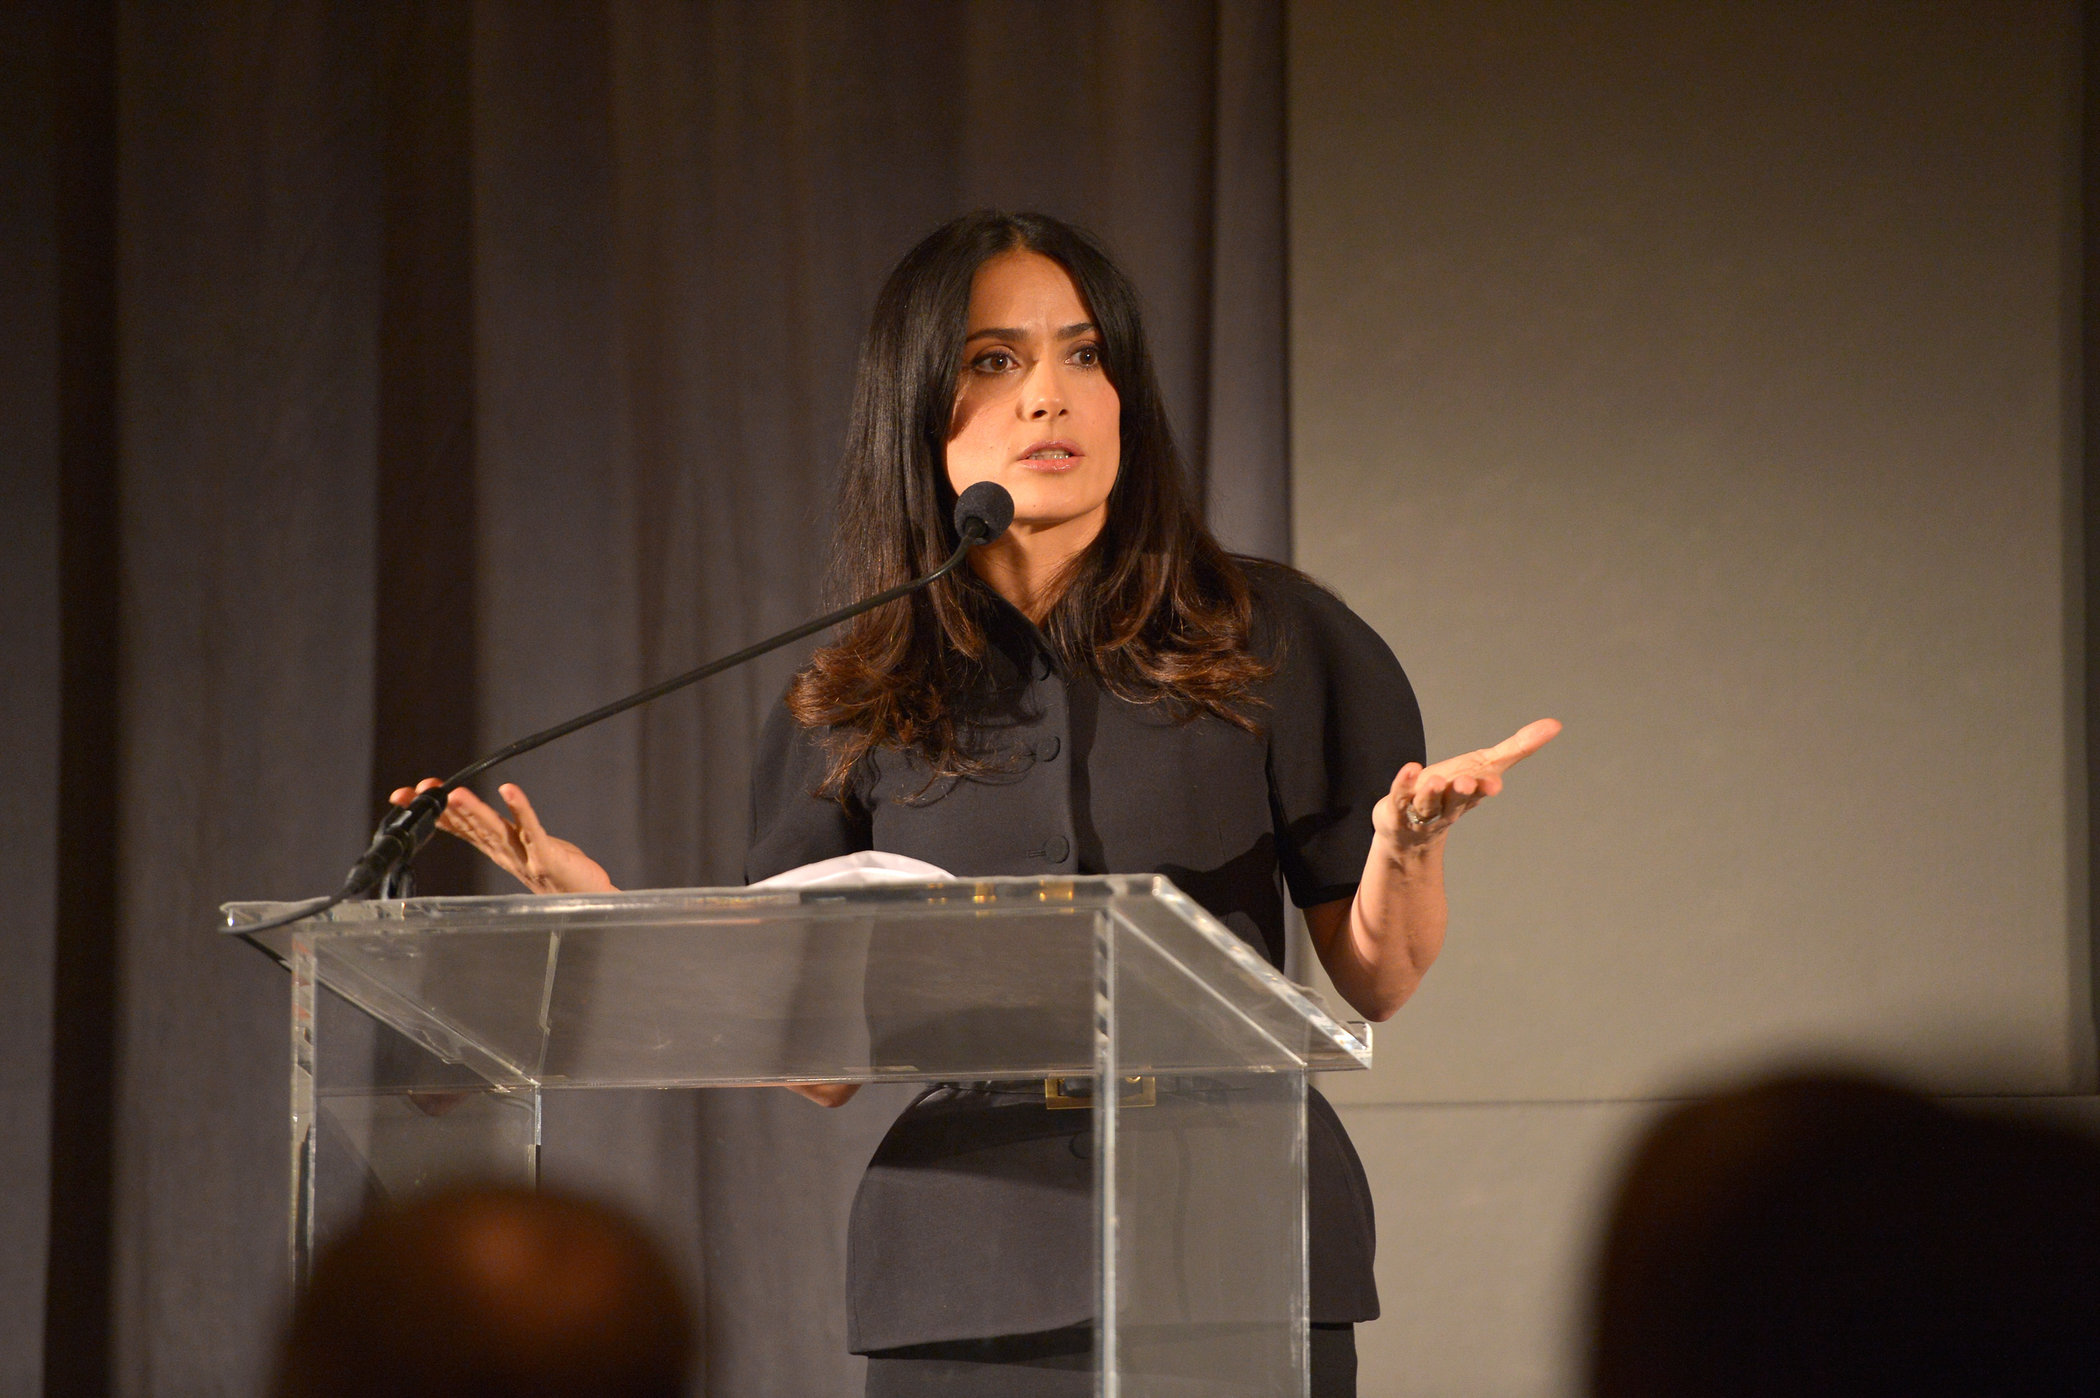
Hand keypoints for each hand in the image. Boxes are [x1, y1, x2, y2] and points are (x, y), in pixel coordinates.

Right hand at [387, 779, 616, 893]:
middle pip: (469, 826)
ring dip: (472, 811)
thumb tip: (478, 814)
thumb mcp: (525, 846)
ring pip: (493, 829)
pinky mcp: (547, 855)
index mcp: (498, 850)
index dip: (434, 811)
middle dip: (441, 808)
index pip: (460, 827)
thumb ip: (503, 831)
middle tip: (416, 791)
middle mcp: (506, 853)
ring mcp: (525, 856)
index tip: (407, 794)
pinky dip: (520, 808)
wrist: (589, 899)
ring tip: (452, 794)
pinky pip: (532, 829)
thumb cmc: (561, 872)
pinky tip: (508, 790)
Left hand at [1374, 718, 1561, 846]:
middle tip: (1466, 782)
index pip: (1480, 791)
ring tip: (1435, 781)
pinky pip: (1399, 796)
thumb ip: (1518, 747)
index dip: (1484, 787)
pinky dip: (1403, 784)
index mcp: (1470, 795)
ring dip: (1430, 793)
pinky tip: (1410, 769)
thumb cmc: (1452, 791)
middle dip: (1461, 793)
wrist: (1411, 830)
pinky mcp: (1396, 807)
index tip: (1493, 784)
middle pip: (1455, 801)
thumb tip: (1555, 724)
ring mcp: (1420, 809)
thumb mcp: (1486, 766)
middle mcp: (1446, 806)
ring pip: (1427, 803)